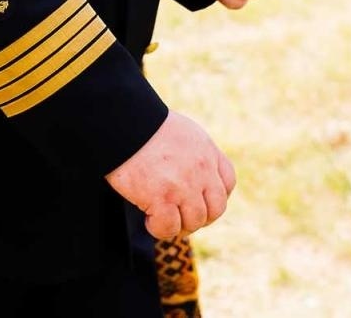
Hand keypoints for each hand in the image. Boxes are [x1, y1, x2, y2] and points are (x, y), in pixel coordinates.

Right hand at [106, 111, 234, 238]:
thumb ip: (191, 152)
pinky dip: (159, 229)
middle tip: (181, 218)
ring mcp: (183, 186)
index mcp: (206, 150)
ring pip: (194, 222)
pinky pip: (169, 227)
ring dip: (178, 226)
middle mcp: (201, 170)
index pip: (227, 183)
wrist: (123, 122)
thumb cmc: (143, 124)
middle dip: (200, 218)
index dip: (215, 197)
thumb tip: (188, 175)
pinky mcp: (161, 198)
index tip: (200, 201)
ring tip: (160, 218)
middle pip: (216, 209)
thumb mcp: (180, 131)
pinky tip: (148, 219)